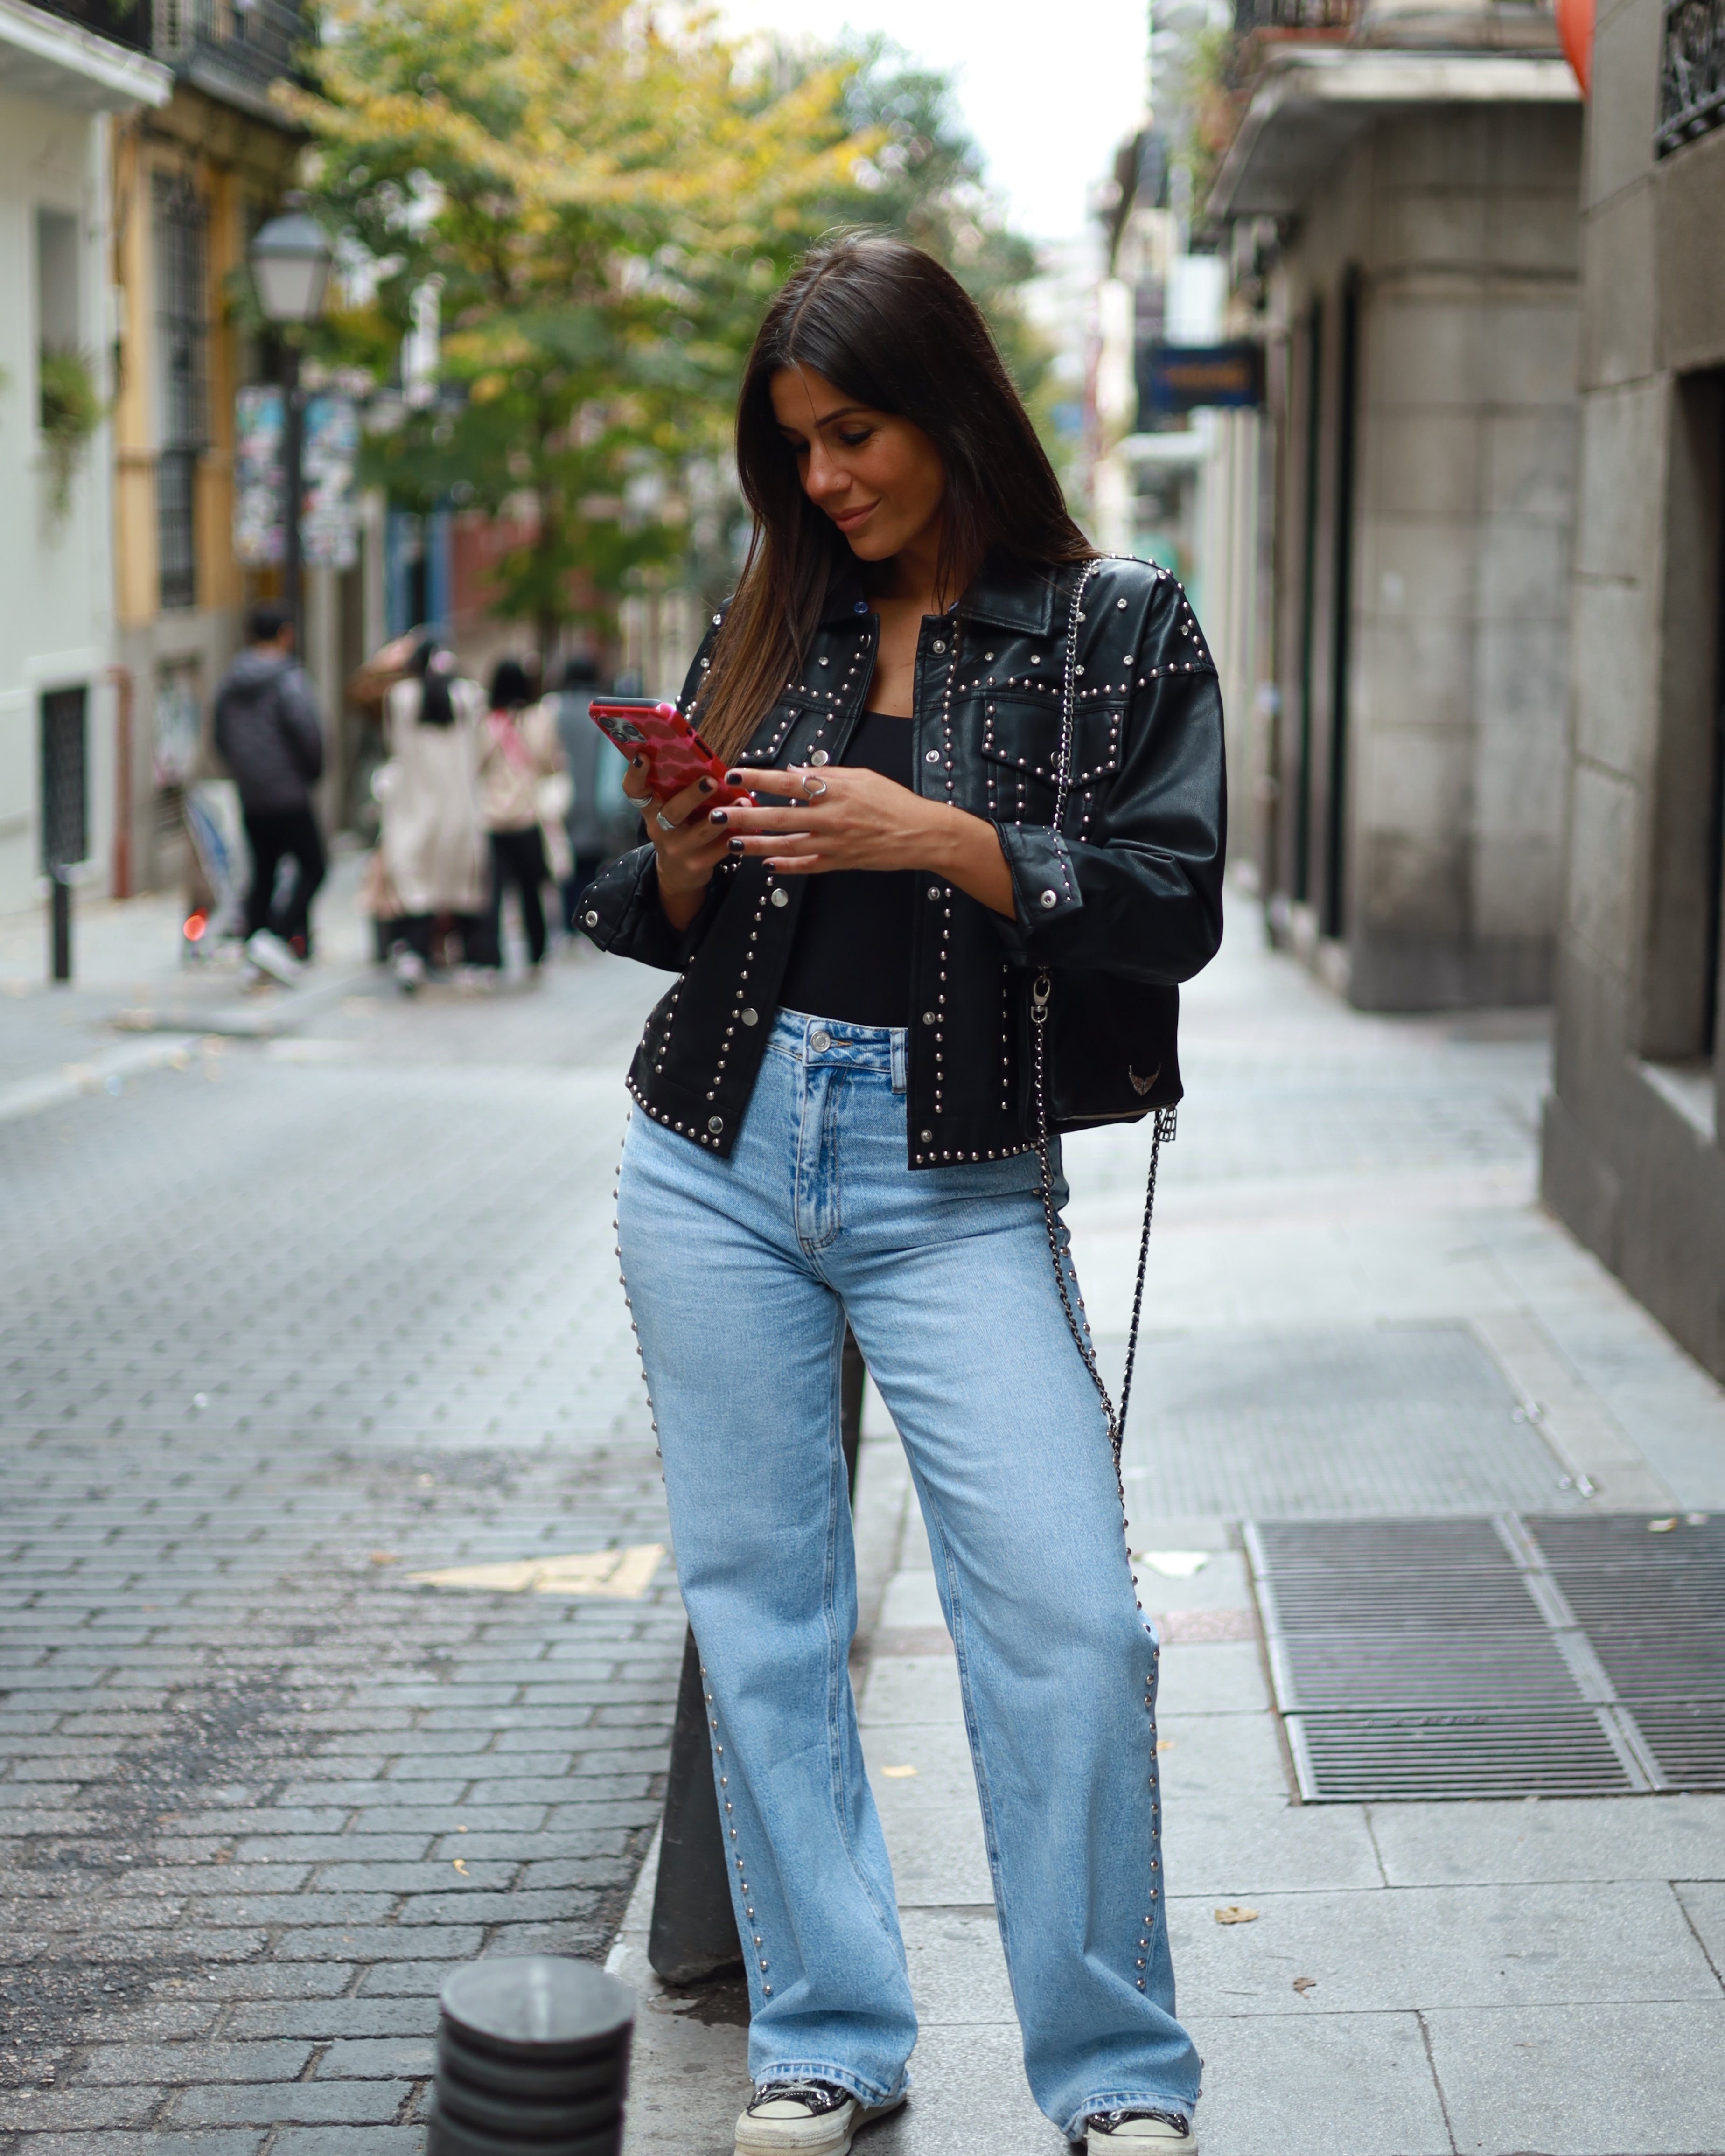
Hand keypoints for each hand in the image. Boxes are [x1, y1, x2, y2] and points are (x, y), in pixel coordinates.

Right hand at [622, 759, 728, 930]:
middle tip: (710, 781)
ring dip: (723, 815)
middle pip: (673, 811)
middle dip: (693, 795)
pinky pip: (720, 849)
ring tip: (741, 801)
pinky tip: (750, 824)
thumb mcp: (670, 812)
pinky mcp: (696, 865)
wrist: (678, 875)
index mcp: (650, 810)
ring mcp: (677, 849)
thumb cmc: (678, 832)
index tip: (643, 755)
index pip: (634, 790)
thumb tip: (703, 758)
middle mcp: (659, 829)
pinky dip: (737, 835)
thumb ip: (679, 791)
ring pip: (700, 832)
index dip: (636, 773)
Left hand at [713, 764, 1014, 915]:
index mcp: (835, 791)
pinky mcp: (840, 863)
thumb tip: (793, 772)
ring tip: (731, 843)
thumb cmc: (894, 801)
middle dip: (743, 817)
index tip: (734, 775)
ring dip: (755, 845)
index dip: (758, 779)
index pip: (788, 783)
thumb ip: (825, 774)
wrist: (922, 834)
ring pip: (786, 845)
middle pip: (777, 817)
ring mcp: (833, 844)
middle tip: (716, 816)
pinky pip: (807, 866)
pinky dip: (786, 867)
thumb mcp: (861, 777)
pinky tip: (767, 865)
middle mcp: (830, 818)